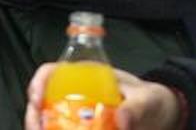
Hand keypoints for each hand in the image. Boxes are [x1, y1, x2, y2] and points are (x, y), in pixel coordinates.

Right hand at [24, 63, 182, 129]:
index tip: (37, 100)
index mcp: (86, 75)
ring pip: (48, 122)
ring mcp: (77, 115)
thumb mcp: (147, 100)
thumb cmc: (152, 100)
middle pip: (42, 103)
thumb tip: (121, 119)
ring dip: (42, 129)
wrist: (161, 116)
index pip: (51, 72)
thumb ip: (137, 108)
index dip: (38, 83)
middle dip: (34, 118)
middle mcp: (75, 94)